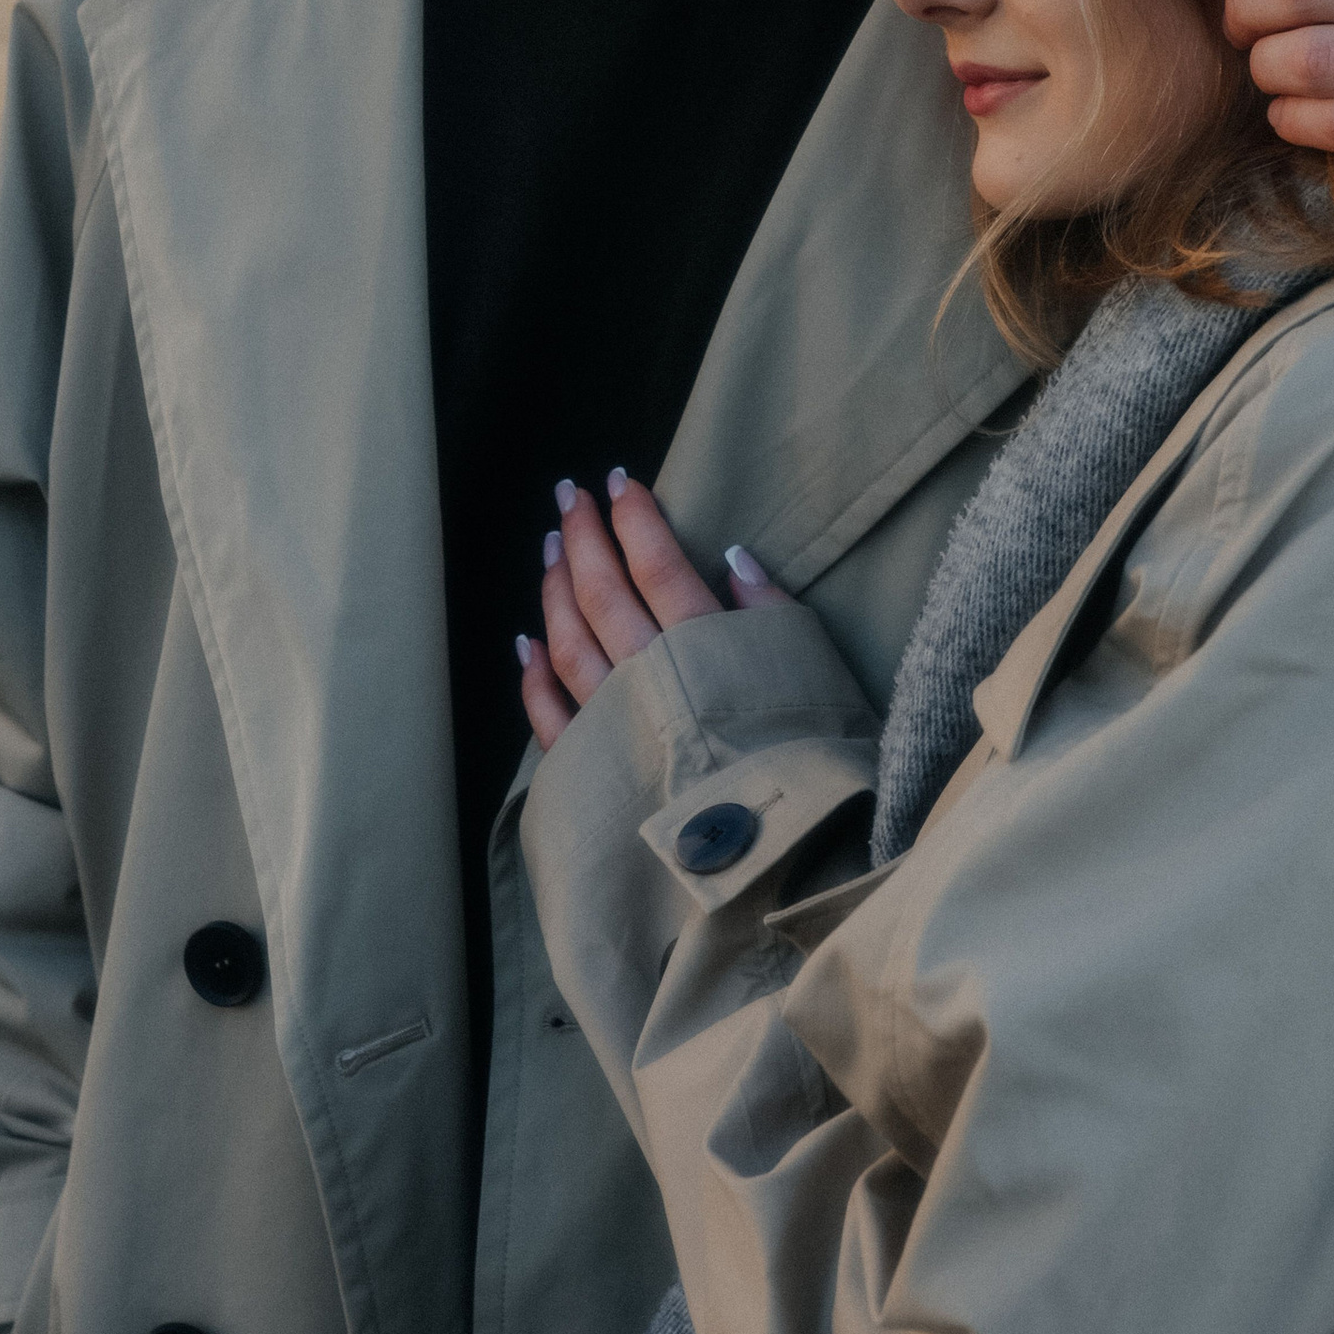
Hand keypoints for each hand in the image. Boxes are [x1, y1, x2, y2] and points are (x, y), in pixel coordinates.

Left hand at [519, 473, 788, 754]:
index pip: (656, 562)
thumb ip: (768, 611)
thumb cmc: (808, 755)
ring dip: (553, 590)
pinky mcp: (593, 769)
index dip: (634, 516)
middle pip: (601, 591)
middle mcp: (647, 675)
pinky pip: (548, 715)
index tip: (619, 480)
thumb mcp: (809, 669)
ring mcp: (612, 722)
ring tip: (548, 548)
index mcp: (701, 644)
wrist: (779, 854)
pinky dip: (533, 676)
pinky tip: (524, 644)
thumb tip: (731, 558)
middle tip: (568, 494)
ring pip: (567, 641)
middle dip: (581, 536)